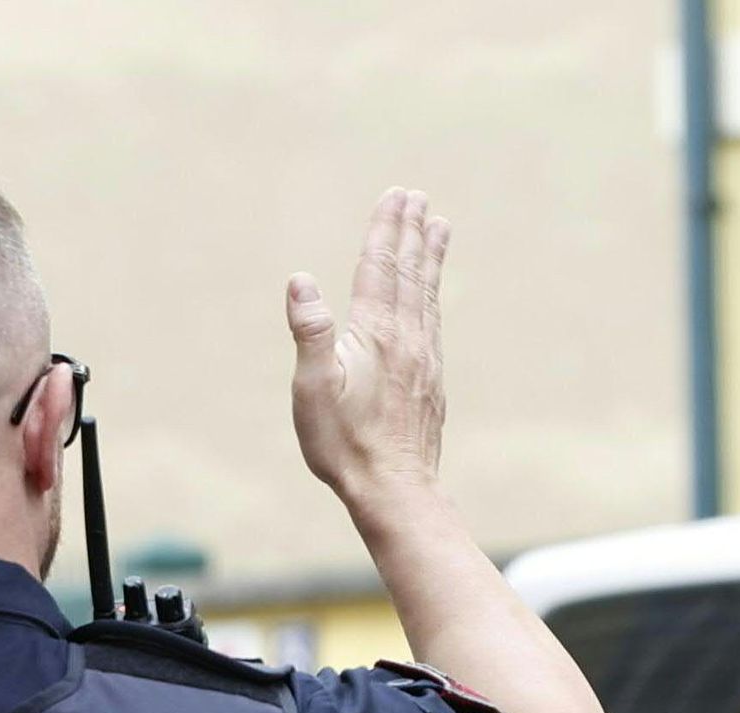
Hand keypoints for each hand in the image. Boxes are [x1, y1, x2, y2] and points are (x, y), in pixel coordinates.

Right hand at [287, 187, 451, 502]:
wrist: (395, 489)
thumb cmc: (344, 443)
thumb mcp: (313, 388)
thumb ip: (310, 331)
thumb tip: (300, 280)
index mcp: (375, 333)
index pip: (380, 267)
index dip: (386, 229)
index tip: (395, 195)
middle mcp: (407, 339)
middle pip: (410, 273)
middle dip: (411, 231)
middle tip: (418, 197)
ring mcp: (424, 360)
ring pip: (428, 294)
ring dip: (431, 257)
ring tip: (439, 227)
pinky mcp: (431, 381)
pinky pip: (433, 322)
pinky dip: (433, 294)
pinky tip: (433, 294)